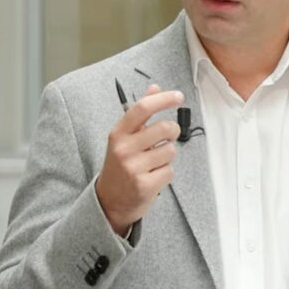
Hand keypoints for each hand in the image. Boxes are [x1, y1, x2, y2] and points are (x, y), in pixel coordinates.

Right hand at [95, 84, 183, 235]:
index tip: (178, 96)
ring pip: (170, 151)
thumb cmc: (120, 165)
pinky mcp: (145, 186)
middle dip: (172, 132)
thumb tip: (154, 87)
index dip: (163, 99)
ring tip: (153, 163)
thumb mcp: (124, 138)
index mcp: (118, 134)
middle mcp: (124, 149)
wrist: (110, 201)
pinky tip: (153, 177)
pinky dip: (165, 174)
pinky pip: (170, 171)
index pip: (142, 108)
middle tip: (167, 137)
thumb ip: (140, 113)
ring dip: (167, 156)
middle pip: (164, 128)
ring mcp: (133, 168)